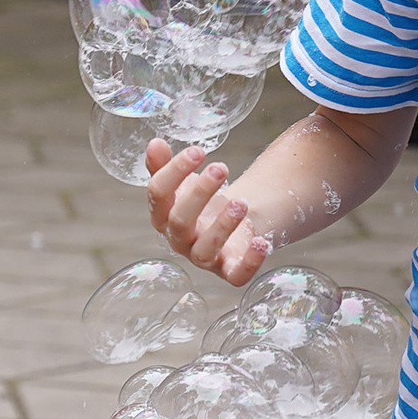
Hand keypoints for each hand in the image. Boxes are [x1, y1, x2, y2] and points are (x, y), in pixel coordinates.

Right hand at [145, 139, 270, 284]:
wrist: (226, 224)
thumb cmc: (197, 201)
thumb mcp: (181, 181)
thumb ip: (164, 164)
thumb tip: (155, 142)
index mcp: (162, 215)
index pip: (158, 195)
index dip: (174, 172)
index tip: (198, 151)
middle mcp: (179, 240)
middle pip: (180, 221)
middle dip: (200, 193)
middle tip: (220, 168)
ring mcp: (203, 258)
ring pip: (205, 250)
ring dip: (223, 226)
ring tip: (241, 202)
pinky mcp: (229, 271)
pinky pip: (237, 276)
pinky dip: (250, 262)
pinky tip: (262, 243)